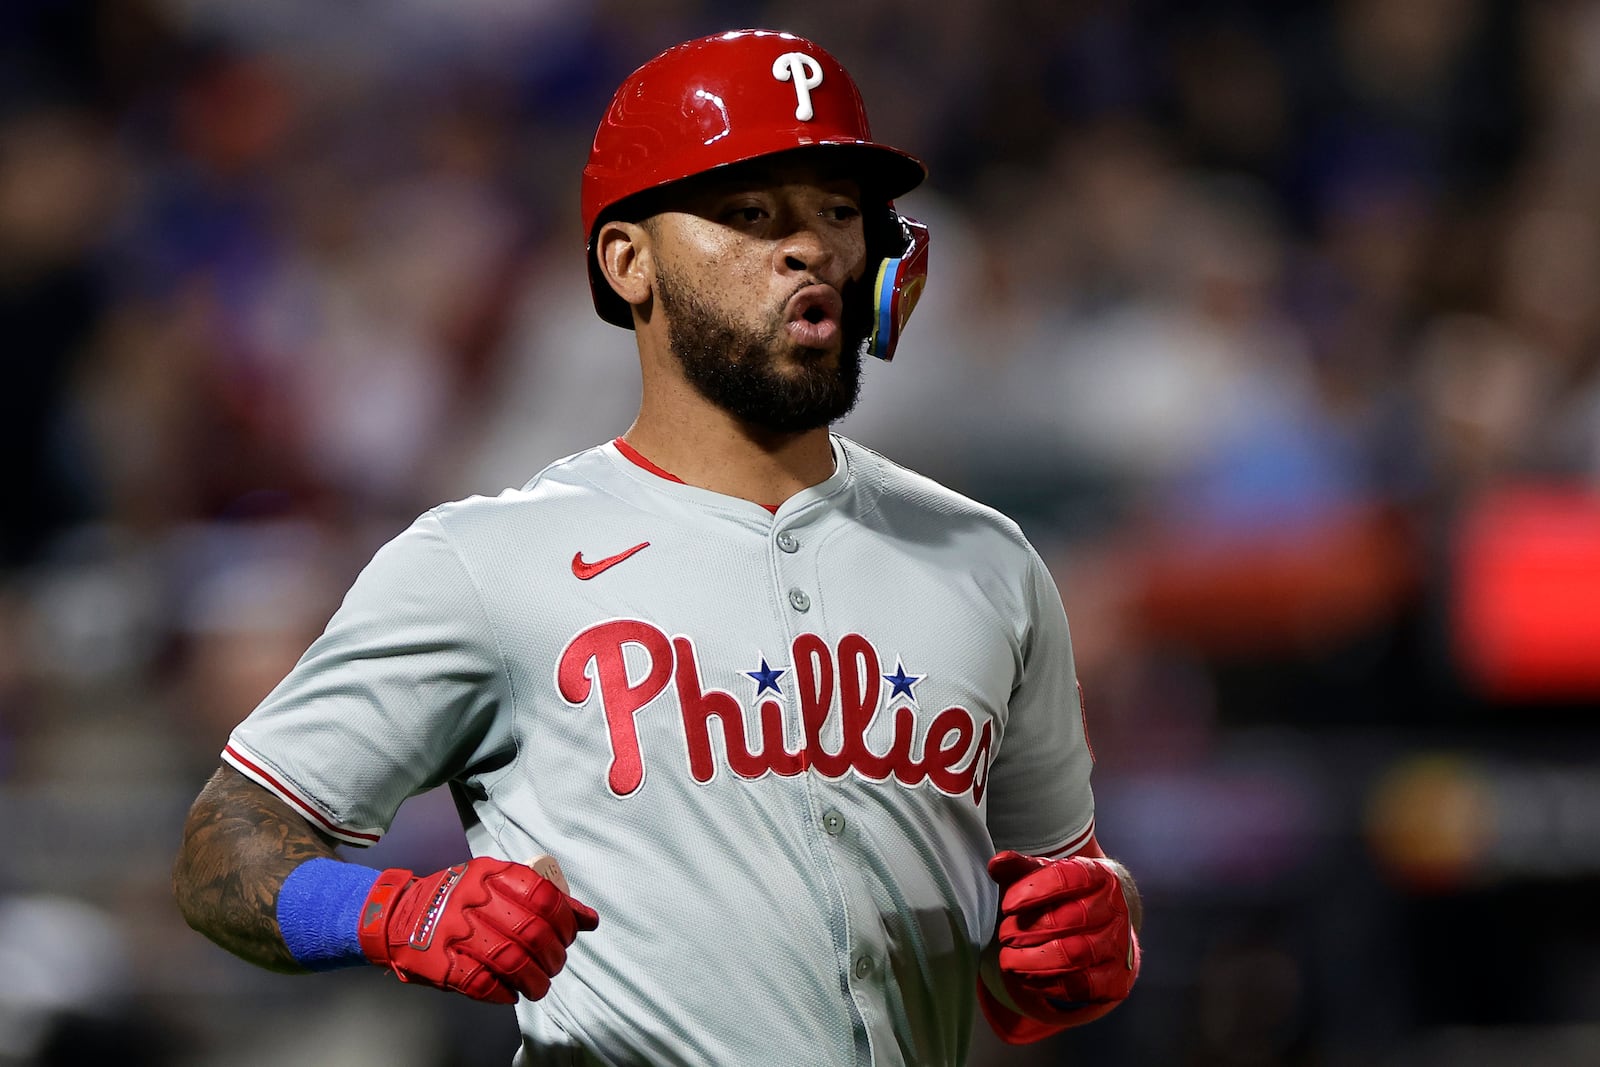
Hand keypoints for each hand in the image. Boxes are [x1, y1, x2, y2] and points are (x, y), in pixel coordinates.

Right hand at [358, 857, 598, 1003]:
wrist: (395, 916)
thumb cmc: (456, 900)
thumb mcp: (495, 885)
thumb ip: (542, 900)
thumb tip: (589, 920)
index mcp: (490, 874)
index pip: (543, 897)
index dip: (565, 922)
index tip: (568, 936)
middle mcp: (473, 899)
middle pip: (532, 932)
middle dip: (554, 956)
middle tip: (554, 964)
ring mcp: (454, 932)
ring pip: (511, 961)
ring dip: (534, 980)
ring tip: (538, 986)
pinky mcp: (440, 964)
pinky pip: (483, 983)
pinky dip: (504, 993)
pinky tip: (510, 993)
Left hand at [987, 850, 1138, 1020]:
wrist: (1105, 926)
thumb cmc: (1067, 896)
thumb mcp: (1045, 876)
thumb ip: (1021, 867)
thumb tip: (998, 862)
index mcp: (1100, 875)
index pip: (1070, 877)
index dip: (1035, 891)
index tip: (1007, 906)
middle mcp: (1115, 909)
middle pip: (1070, 919)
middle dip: (1029, 930)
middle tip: (1004, 935)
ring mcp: (1118, 946)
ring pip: (1074, 955)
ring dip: (1033, 960)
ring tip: (1008, 960)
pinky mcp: (1115, 979)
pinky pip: (1080, 986)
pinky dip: (1046, 984)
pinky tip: (1025, 977)